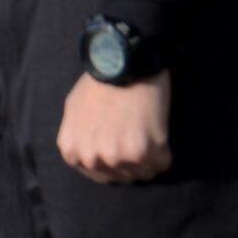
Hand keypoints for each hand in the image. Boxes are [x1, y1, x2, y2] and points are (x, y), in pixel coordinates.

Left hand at [57, 72, 171, 184]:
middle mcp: (91, 159)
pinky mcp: (142, 151)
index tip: (122, 141)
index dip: (115, 159)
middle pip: (123, 176)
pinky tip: (156, 127)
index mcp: (72, 152)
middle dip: (132, 159)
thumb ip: (78, 138)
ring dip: (149, 155)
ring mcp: (116, 157)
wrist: (123, 61)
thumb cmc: (100, 82)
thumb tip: (88, 156)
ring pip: (144, 173)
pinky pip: (162, 163)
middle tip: (136, 131)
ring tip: (145, 127)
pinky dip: (164, 149)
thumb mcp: (74, 110)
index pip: (101, 175)